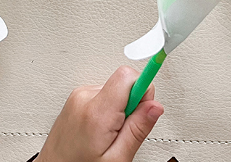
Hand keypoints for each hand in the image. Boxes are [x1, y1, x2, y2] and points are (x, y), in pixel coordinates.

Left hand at [38, 66, 163, 161]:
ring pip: (113, 90)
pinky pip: (102, 94)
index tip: (149, 103)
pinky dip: (106, 110)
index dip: (144, 90)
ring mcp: (77, 96)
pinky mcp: (75, 98)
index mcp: (96, 112)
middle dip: (132, 104)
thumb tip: (155, 106)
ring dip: (118, 109)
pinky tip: (99, 129)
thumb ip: (137, 130)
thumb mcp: (116, 158)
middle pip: (123, 82)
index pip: (128, 76)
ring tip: (108, 134)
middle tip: (124, 132)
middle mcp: (84, 97)